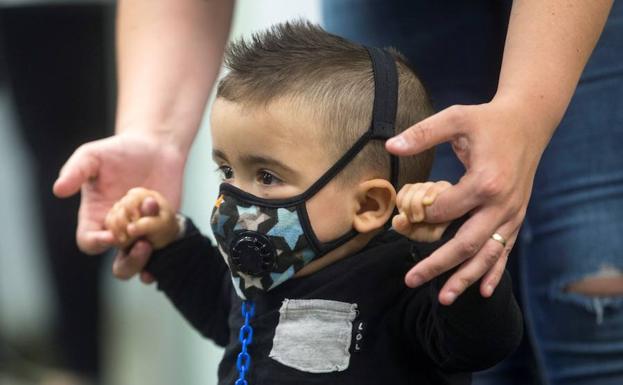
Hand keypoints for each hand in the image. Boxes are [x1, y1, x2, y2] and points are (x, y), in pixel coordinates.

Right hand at [53, 132, 185, 280]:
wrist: (155, 147)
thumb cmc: (119, 152)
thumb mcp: (92, 156)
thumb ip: (75, 171)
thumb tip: (58, 190)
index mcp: (96, 218)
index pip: (89, 243)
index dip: (97, 243)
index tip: (111, 234)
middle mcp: (120, 231)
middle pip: (120, 265)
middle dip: (130, 261)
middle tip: (142, 244)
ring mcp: (143, 232)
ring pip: (143, 263)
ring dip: (148, 258)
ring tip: (153, 239)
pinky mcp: (165, 229)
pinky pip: (167, 248)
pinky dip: (168, 248)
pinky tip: (170, 239)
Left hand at [386, 96, 551, 304]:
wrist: (530, 121)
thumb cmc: (488, 120)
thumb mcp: (455, 118)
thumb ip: (422, 133)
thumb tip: (390, 146)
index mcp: (485, 181)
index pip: (444, 210)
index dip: (419, 216)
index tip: (400, 219)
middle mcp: (501, 204)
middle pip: (466, 244)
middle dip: (437, 265)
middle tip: (411, 280)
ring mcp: (512, 214)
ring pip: (487, 254)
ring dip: (465, 278)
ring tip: (443, 299)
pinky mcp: (517, 217)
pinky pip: (505, 250)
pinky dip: (493, 271)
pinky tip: (482, 291)